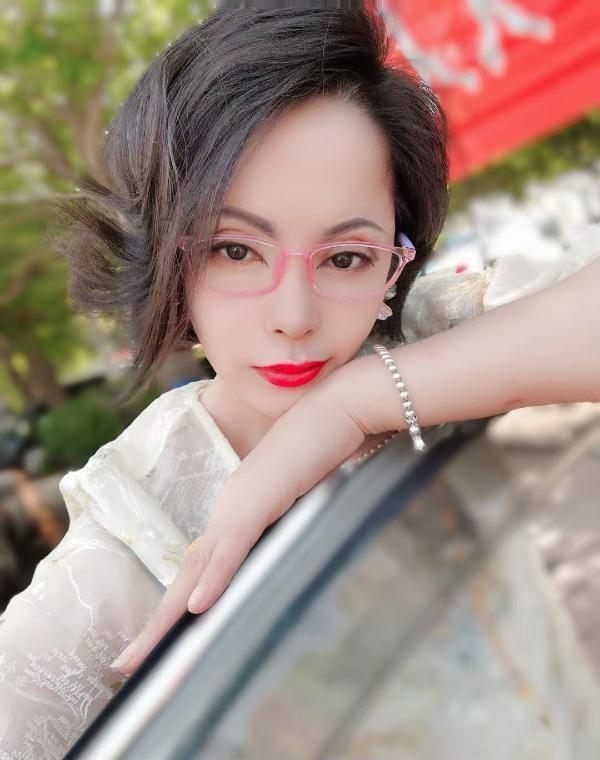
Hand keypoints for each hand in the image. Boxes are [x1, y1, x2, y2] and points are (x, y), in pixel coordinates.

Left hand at [110, 358, 378, 675]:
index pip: (202, 568)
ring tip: (142, 655)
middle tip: (124, 666)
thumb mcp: (303, 502)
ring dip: (169, 615)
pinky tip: (196, 607)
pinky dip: (214, 576)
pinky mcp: (259, 498)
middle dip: (157, 626)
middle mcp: (229, 510)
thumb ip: (288, 529)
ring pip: (199, 567)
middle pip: (188, 575)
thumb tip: (287, 560)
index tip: (161, 642)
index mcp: (236, 514)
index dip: (178, 607)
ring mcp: (240, 504)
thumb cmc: (323, 451)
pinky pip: (232, 544)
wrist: (336, 408)